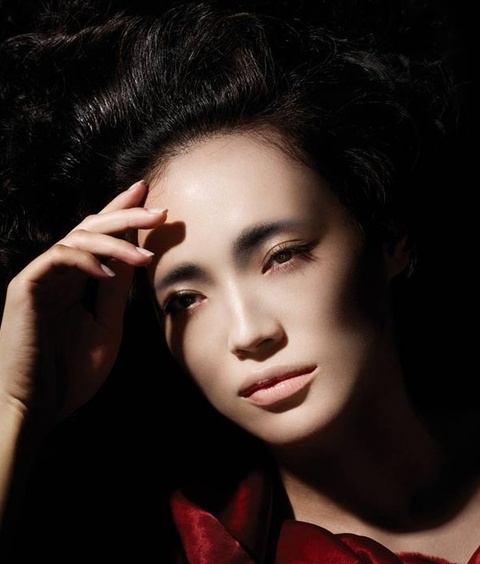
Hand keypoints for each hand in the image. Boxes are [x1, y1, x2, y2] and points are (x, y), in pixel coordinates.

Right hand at [0, 180, 165, 422]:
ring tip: (146, 254)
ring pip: (76, 237)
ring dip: (115, 241)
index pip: (99, 237)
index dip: (122, 213)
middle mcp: (56, 273)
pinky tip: (109, 271)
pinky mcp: (24, 287)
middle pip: (90, 228)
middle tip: (158, 209)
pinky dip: (86, 259)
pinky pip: (58, 258)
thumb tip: (135, 256)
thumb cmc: (70, 375)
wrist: (37, 409)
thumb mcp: (107, 327)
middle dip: (125, 215)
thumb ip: (117, 291)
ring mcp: (39, 277)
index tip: (148, 196)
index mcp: (74, 281)